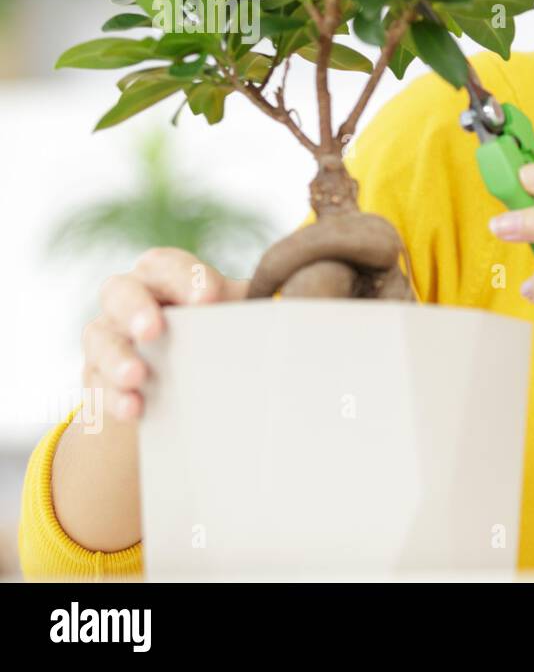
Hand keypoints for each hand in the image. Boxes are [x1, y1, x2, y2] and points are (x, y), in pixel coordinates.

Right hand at [85, 247, 246, 421]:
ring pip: (99, 338)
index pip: (166, 265)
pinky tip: (133, 409)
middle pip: (120, 292)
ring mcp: (109, 337)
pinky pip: (95, 384)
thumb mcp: (237, 315)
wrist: (189, 382)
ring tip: (137, 377)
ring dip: (117, 358)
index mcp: (166, 277)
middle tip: (152, 330)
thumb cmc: (221, 332)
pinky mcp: (98, 377)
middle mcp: (130, 300)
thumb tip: (297, 307)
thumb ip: (256, 307)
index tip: (208, 300)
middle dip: (135, 309)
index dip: (185, 278)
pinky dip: (112, 397)